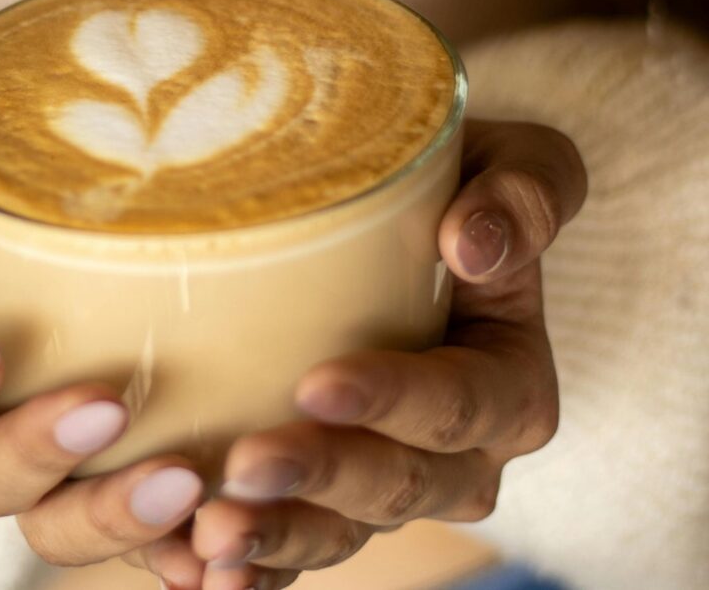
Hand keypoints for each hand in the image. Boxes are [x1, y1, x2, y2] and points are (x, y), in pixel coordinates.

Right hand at [0, 70, 208, 587]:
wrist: (80, 239)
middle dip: (33, 454)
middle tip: (103, 405)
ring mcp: (46, 473)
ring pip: (57, 526)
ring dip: (112, 515)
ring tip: (181, 481)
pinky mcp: (112, 484)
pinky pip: (136, 540)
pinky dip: (173, 551)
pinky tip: (218, 552)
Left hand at [190, 119, 586, 589]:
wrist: (403, 225)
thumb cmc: (456, 190)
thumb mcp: (514, 165)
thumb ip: (524, 193)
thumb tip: (474, 246)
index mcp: (506, 384)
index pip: (462, 404)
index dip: (397, 402)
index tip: (319, 383)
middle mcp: (452, 454)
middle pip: (397, 485)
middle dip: (323, 481)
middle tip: (244, 469)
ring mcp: (382, 482)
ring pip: (339, 532)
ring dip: (276, 539)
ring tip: (209, 534)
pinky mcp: (322, 494)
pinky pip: (291, 547)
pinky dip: (247, 567)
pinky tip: (190, 566)